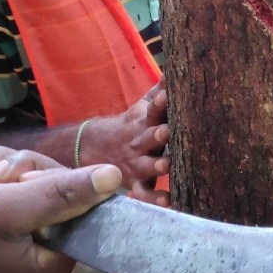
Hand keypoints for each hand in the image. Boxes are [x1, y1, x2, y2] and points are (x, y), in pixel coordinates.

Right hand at [0, 164, 123, 272]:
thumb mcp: (7, 207)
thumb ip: (62, 193)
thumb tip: (115, 177)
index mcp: (58, 257)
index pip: (79, 198)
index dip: (43, 176)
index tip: (6, 180)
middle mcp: (49, 254)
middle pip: (57, 188)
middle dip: (18, 171)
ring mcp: (28, 241)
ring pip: (32, 184)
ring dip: (0, 170)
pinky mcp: (8, 231)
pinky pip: (14, 193)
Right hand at [77, 82, 168, 205]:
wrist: (98, 148)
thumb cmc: (132, 125)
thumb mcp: (142, 107)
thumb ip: (159, 90)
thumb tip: (174, 69)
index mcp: (144, 122)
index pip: (151, 110)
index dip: (159, 104)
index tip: (167, 96)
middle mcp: (141, 143)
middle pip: (150, 138)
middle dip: (159, 135)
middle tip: (167, 131)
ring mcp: (137, 163)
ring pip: (147, 165)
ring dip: (157, 166)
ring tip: (166, 166)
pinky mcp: (137, 183)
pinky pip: (145, 193)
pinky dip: (154, 199)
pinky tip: (167, 202)